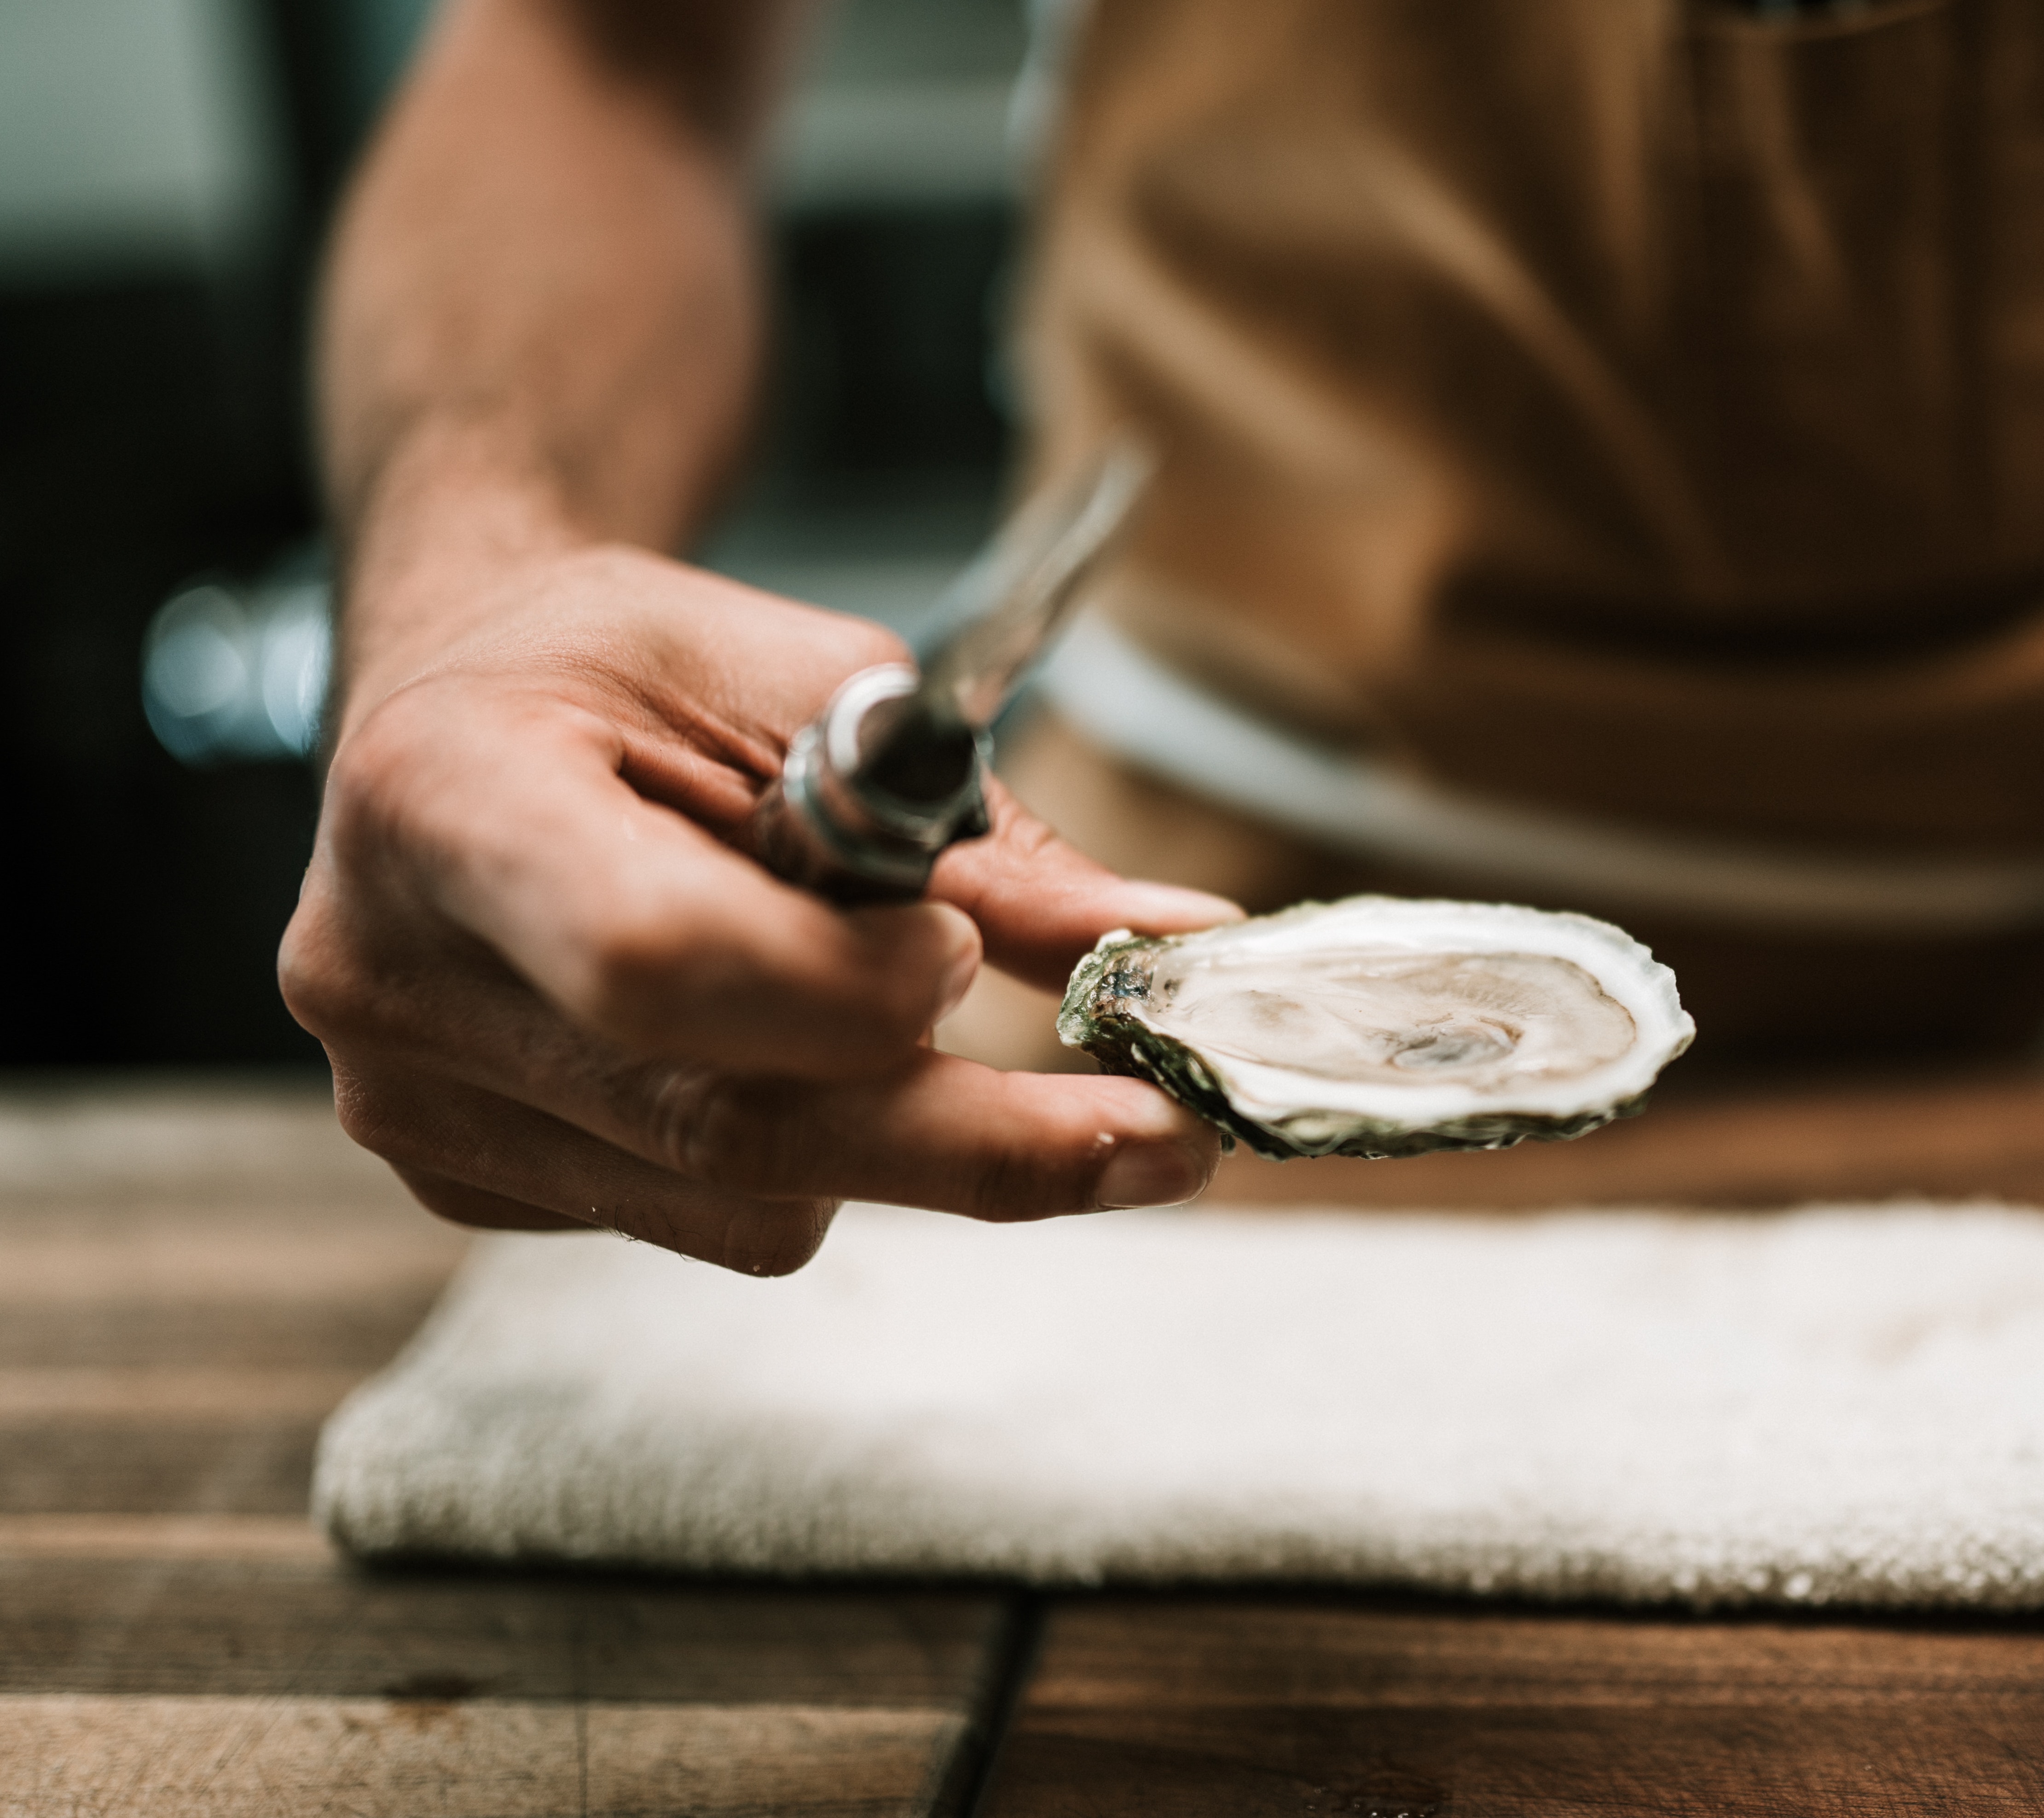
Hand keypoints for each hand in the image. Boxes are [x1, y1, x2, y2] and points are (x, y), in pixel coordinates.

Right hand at [280, 541, 1240, 1273]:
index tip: (964, 957)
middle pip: (725, 1124)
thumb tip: (1176, 935)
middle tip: (1157, 1139)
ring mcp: (413, 1104)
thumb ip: (979, 830)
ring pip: (740, 1202)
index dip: (840, 983)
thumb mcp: (805, 685)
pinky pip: (699, 1220)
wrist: (466, 705)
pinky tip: (779, 1043)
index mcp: (446, 800)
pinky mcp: (461, 1182)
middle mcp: (393, 979)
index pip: (656, 954)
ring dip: (891, 1134)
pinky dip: (801, 1150)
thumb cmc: (630, 669)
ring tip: (903, 1009)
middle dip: (974, 1138)